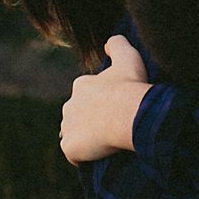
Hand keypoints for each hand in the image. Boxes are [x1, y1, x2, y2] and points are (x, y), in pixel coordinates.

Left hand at [58, 35, 149, 164]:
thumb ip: (118, 44)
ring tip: (105, 143)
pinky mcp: (70, 147)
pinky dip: (82, 156)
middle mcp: (69, 104)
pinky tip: (97, 156)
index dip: (102, 102)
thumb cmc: (130, 86)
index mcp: (82, 85)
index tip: (117, 108)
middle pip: (78, 114)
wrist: (129, 114)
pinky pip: (74, 154)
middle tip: (113, 127)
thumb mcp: (129, 57)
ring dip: (85, 138)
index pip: (87, 95)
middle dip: (90, 120)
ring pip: (74, 134)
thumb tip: (109, 42)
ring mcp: (68, 127)